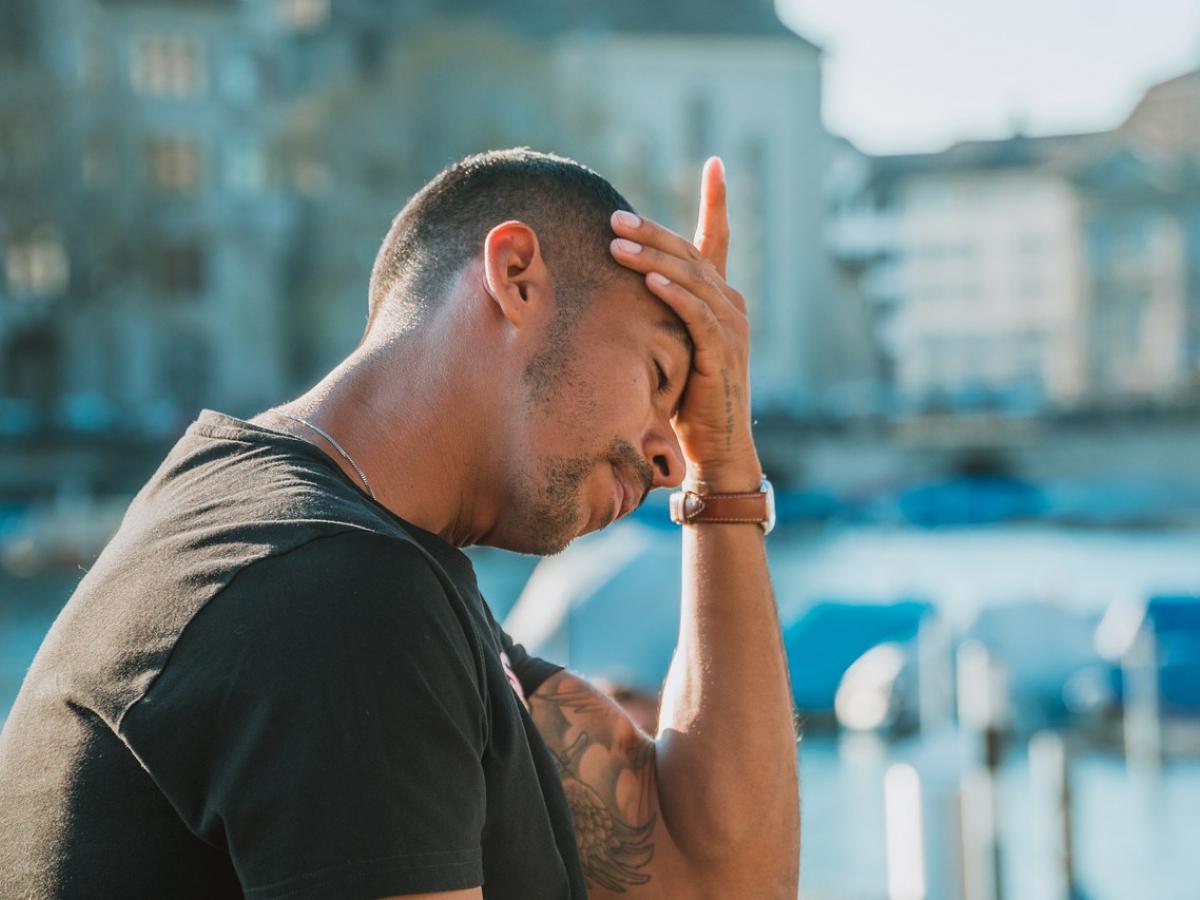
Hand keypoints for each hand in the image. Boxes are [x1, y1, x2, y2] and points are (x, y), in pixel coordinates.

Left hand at [609, 157, 760, 490]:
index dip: (717, 200)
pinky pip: (695, 314)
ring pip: (690, 278)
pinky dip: (672, 294)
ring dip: (651, 258)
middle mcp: (731, 304)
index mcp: (721, 298)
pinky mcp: (721, 351)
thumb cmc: (687, 399)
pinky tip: (647, 280)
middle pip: (689, 253)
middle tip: (612, 216)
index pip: (719, 239)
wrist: (717, 446)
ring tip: (615, 243)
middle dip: (651, 232)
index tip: (715, 163)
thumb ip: (657, 315)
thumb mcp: (671, 346)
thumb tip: (615, 291)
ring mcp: (731, 326)